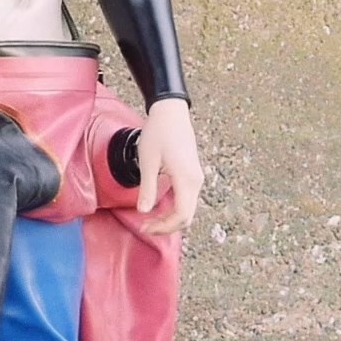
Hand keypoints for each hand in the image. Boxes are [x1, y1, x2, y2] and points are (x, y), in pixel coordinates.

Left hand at [137, 97, 201, 234]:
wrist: (171, 112)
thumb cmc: (158, 133)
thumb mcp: (148, 161)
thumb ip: (148, 188)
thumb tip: (143, 211)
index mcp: (186, 178)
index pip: (181, 215)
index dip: (164, 227)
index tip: (145, 227)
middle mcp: (196, 181)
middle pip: (187, 216)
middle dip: (167, 226)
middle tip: (145, 227)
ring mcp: (196, 177)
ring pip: (188, 209)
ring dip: (170, 218)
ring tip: (150, 219)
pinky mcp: (193, 174)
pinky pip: (187, 199)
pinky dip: (174, 208)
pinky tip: (159, 206)